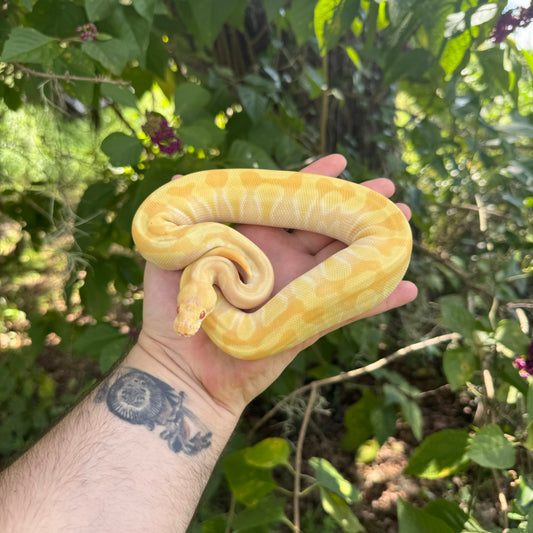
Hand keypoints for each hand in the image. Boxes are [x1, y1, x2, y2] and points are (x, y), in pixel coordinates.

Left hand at [137, 154, 416, 414]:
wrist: (182, 369)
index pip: (288, 203)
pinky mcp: (309, 322)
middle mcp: (281, 262)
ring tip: (404, 225)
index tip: (340, 161)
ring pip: (346, 262)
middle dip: (358, 206)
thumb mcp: (170, 257)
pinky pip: (350, 309)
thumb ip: (182, 220)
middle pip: (327, 227)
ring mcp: (299, 292)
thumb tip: (183, 174)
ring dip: (376, 244)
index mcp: (254, 242)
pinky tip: (408, 286)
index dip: (313, 181)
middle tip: (389, 191)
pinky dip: (379, 300)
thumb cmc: (171, 312)